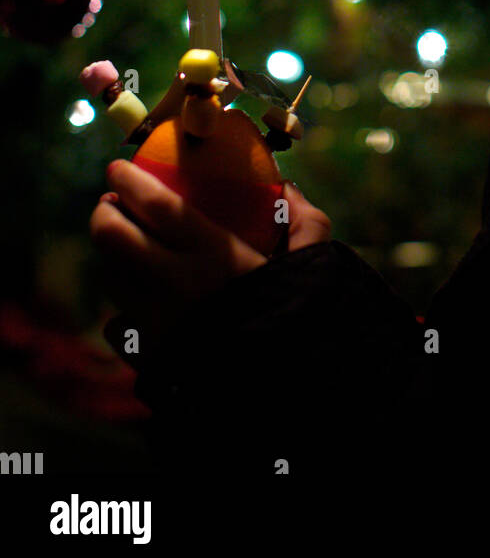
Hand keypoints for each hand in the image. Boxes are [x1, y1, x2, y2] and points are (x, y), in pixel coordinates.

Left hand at [90, 159, 331, 362]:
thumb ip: (306, 223)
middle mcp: (176, 286)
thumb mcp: (317, 266)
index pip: (156, 205)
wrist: (285, 390)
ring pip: (113, 278)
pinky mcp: (150, 358)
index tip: (117, 167)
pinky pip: (120, 324)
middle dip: (104, 215)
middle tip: (112, 205)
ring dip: (112, 257)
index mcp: (214, 255)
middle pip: (115, 239)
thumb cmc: (303, 320)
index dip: (130, 182)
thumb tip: (288, 189)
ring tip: (126, 246)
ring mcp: (157, 325)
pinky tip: (139, 303)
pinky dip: (124, 307)